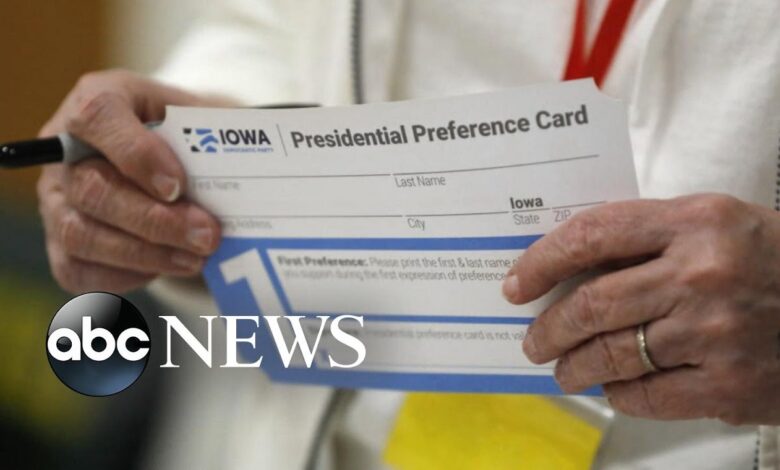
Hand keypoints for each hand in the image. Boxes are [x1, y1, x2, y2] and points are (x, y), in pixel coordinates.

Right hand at [37, 70, 229, 292]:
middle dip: (155, 220)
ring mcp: (56, 199)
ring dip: (146, 255)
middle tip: (207, 236)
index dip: (137, 155)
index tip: (178, 185)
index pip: (98, 118)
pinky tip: (166, 266)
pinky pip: (79, 271)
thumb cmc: (188, 134)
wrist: (173, 158)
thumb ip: (212, 135)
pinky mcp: (59, 243)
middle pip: (92, 189)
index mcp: (98, 101)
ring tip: (195, 259)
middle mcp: (65, 150)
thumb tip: (245, 168)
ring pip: (82, 235)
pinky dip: (126, 276)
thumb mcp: (203, 117)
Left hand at [502, 194, 779, 424]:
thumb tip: (569, 267)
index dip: (542, 261)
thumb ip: (649, 237)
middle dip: (548, 327)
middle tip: (532, 340)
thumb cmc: (773, 259)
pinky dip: (619, 394)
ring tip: (561, 369)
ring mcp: (716, 334)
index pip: (592, 234)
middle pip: (592, 304)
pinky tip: (613, 387)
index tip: (516, 284)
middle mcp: (701, 274)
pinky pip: (646, 396)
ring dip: (573, 366)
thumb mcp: (717, 223)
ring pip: (611, 355)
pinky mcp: (729, 386)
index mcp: (695, 221)